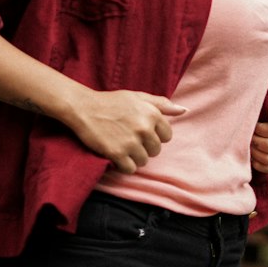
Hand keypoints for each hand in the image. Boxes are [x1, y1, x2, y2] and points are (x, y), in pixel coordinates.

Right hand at [70, 89, 186, 173]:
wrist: (84, 108)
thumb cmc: (112, 102)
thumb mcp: (138, 97)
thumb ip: (162, 104)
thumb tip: (184, 110)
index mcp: (152, 114)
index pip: (167, 136)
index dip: (155, 135)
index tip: (142, 131)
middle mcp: (144, 128)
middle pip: (155, 150)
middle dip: (145, 147)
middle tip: (130, 138)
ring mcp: (130, 142)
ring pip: (143, 161)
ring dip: (134, 157)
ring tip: (122, 145)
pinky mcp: (117, 153)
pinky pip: (130, 169)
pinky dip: (124, 165)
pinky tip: (117, 155)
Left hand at [250, 101, 267, 173]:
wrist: (251, 115)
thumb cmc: (256, 107)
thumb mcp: (263, 103)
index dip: (260, 130)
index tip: (253, 125)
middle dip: (254, 141)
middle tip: (247, 135)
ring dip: (254, 153)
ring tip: (248, 144)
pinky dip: (257, 163)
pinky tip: (251, 155)